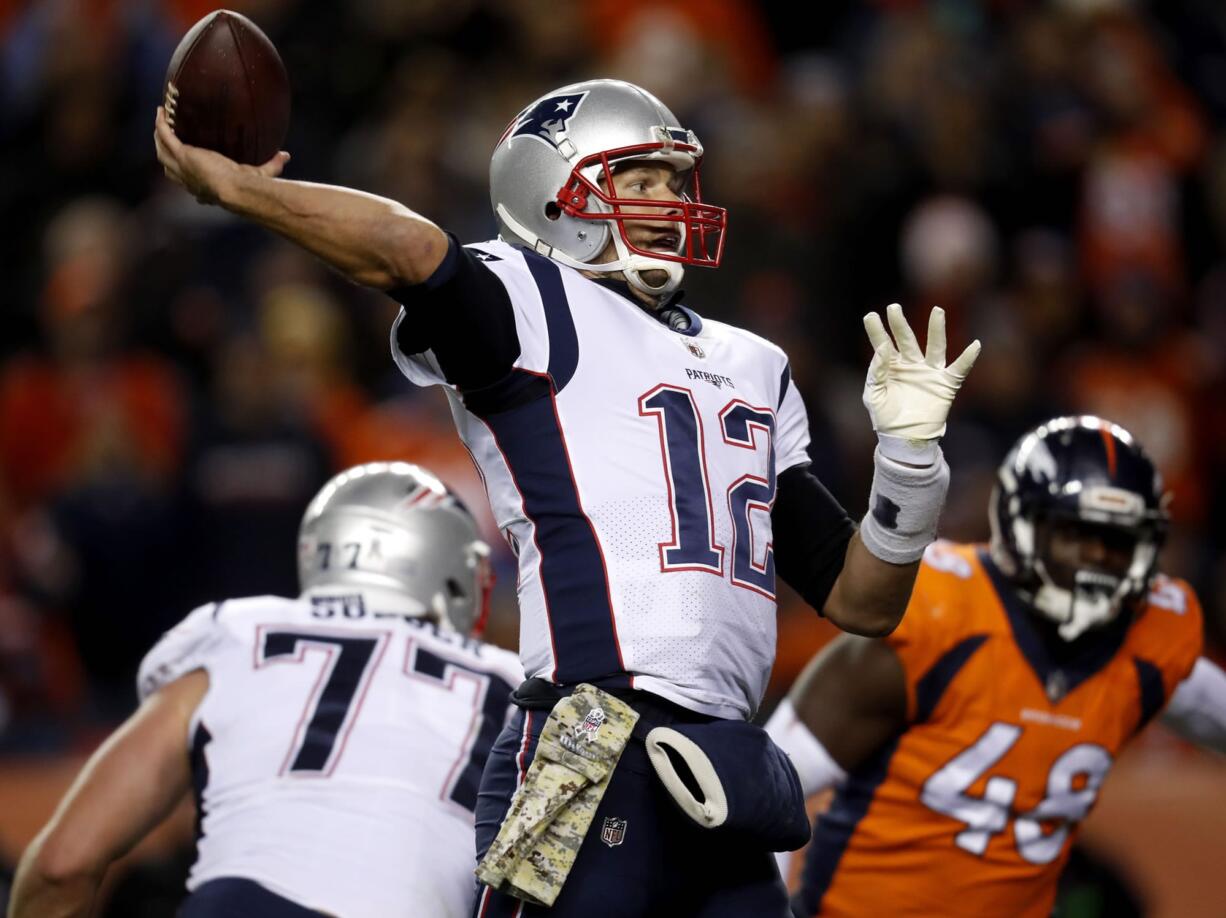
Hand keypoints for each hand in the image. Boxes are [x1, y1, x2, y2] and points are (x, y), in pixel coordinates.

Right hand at [153, 102, 288, 203]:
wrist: (237, 190)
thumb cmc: (248, 187)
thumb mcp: (260, 174)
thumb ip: (272, 165)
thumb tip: (286, 156)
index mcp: (204, 188)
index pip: (190, 182)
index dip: (185, 174)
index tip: (186, 165)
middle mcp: (189, 180)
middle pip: (169, 165)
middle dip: (165, 151)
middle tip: (166, 136)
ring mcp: (183, 168)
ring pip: (163, 151)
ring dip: (159, 136)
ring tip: (161, 120)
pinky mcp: (183, 155)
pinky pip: (166, 136)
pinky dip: (162, 124)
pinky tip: (161, 111)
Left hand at [862, 303, 979, 442]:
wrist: (904, 438)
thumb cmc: (885, 417)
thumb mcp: (873, 394)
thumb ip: (876, 372)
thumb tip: (882, 348)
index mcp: (891, 366)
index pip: (883, 344)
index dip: (877, 331)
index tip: (870, 316)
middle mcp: (911, 365)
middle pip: (907, 339)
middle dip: (900, 324)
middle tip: (894, 307)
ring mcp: (929, 373)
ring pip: (935, 346)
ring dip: (936, 329)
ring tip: (937, 310)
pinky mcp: (945, 384)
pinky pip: (958, 369)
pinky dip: (968, 358)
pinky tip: (975, 345)